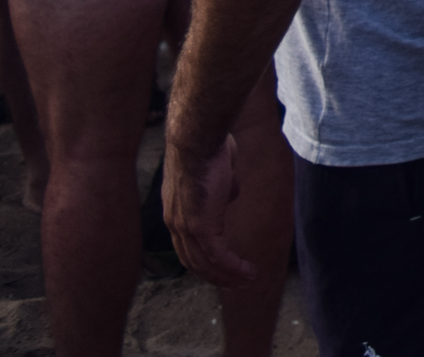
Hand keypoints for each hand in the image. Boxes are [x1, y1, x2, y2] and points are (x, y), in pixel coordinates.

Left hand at [162, 134, 255, 287]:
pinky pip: (217, 256)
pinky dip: (233, 267)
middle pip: (194, 261)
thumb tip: (230, 192)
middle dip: (216, 275)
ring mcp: (186, 228)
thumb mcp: (217, 171)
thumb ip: (221, 184)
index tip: (223, 264)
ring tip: (247, 280)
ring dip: (227, 276)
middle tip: (236, 282)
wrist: (198, 140)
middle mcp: (176, 225)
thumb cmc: (209, 146)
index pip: (188, 244)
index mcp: (176, 212)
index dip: (205, 257)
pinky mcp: (201, 227)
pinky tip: (247, 271)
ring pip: (205, 264)